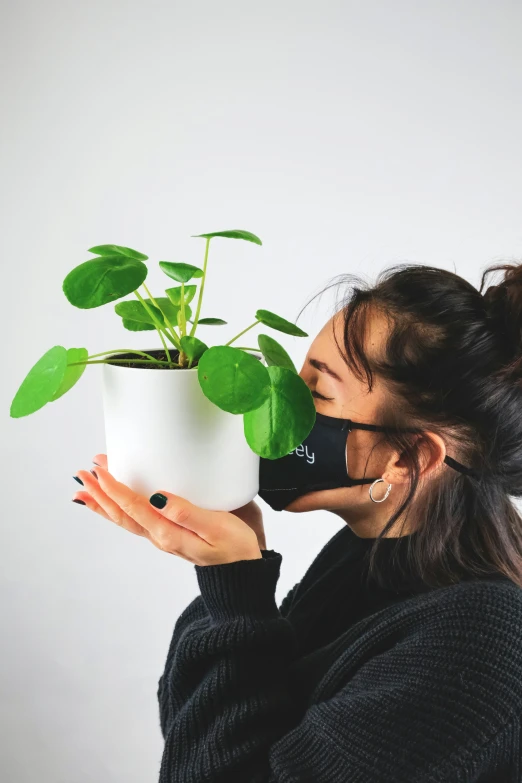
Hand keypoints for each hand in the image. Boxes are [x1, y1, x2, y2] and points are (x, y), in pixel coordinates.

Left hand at [72, 454, 262, 565]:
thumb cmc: (236, 547)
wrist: (245, 570)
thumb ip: (188, 513)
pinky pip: (135, 521)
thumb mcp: (218, 528)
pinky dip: (118, 511)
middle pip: (122, 513)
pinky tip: (112, 503)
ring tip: (85, 487)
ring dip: (104, 502)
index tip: (101, 470)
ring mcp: (162, 535)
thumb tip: (159, 498)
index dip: (115, 488)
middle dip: (101, 493)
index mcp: (169, 534)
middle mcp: (160, 536)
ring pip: (125, 518)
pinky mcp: (168, 532)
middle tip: (83, 472)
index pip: (134, 508)